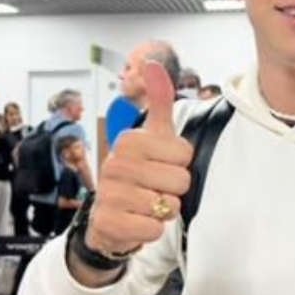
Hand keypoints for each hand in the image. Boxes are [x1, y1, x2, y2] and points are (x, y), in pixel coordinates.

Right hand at [85, 61, 192, 255]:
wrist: (109, 215)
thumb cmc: (139, 172)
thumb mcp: (152, 136)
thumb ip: (159, 101)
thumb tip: (153, 63)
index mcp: (130, 140)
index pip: (185, 155)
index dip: (180, 165)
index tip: (161, 165)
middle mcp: (116, 163)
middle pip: (180, 182)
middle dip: (173, 190)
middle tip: (154, 188)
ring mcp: (109, 193)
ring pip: (168, 207)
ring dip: (163, 211)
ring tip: (145, 205)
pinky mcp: (108, 223)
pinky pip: (153, 230)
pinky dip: (152, 230)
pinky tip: (137, 221)